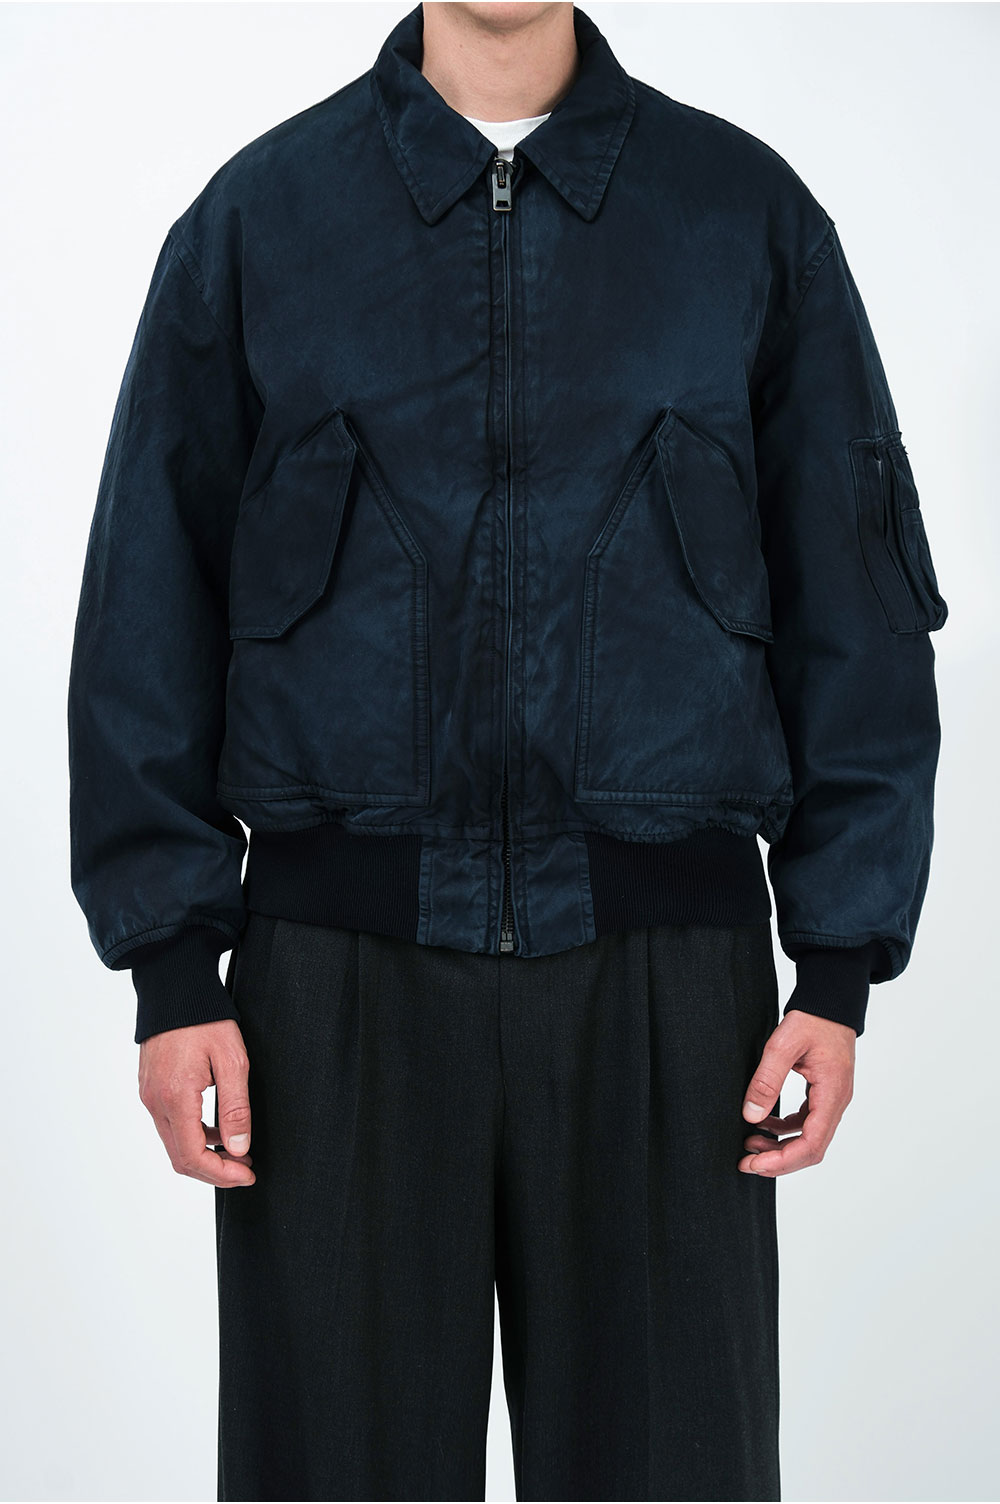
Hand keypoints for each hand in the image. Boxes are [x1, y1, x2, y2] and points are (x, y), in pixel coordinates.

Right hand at [138, 1019, 255, 1186]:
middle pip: (180, 1159)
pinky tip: (217, 1130)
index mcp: (175, 1098)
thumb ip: (235, 1108)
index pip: (193, 1156)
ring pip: (174, 1144)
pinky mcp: (150, 1089)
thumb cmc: (205, 1019)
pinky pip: (169, 1126)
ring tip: (237, 1151)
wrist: (175, 990)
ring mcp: (149, 1096)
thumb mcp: (232, 1061)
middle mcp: (155, 1102)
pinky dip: (193, 1137)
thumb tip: (238, 1148)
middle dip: (214, 1171)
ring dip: (204, 1155)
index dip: (222, 1174)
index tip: (247, 1175)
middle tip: (245, 1169)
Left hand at [738, 1009, 855, 1175]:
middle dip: (778, 1161)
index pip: (812, 1144)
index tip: (755, 1165)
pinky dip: (783, 1129)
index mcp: (831, 1094)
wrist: (830, 1003)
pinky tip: (762, 1124)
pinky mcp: (823, 1094)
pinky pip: (805, 1122)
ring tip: (749, 1145)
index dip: (783, 1161)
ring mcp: (831, 1099)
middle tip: (746, 1163)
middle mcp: (836, 1102)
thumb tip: (751, 1115)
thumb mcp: (783, 1045)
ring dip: (780, 1147)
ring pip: (808, 1138)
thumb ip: (767, 1080)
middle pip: (811, 1149)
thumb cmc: (813, 1019)